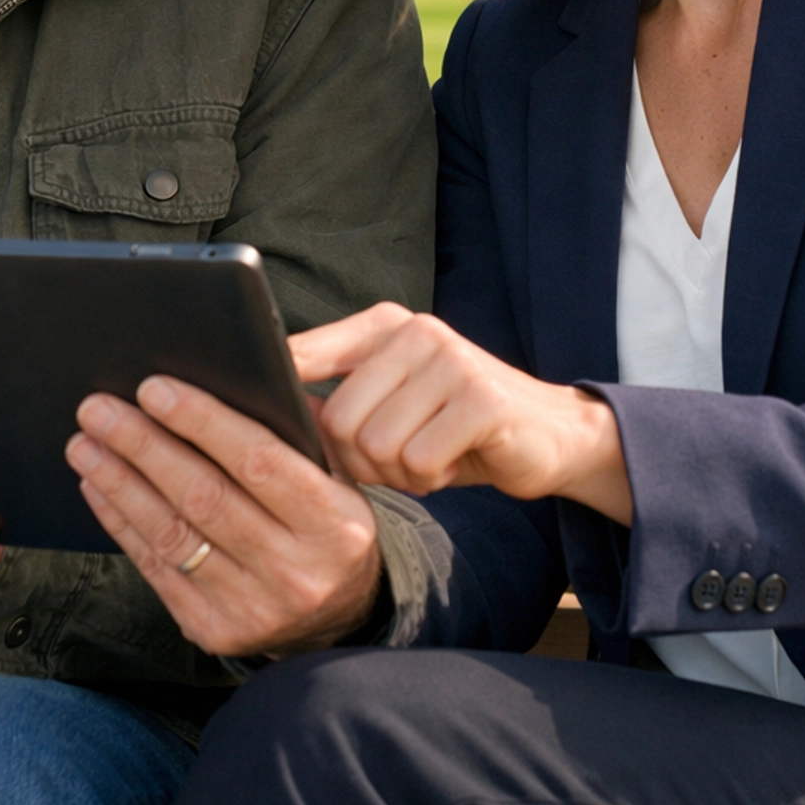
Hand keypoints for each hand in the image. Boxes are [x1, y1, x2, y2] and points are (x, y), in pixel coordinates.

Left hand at [65, 378, 381, 658]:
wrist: (338, 620)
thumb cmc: (327, 529)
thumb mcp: (338, 478)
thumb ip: (296, 433)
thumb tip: (230, 378)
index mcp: (333, 521)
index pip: (259, 461)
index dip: (202, 422)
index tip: (154, 389)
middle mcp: (294, 569)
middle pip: (204, 497)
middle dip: (143, 447)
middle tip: (99, 409)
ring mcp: (253, 607)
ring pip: (172, 535)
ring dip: (120, 484)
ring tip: (85, 445)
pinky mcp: (214, 630)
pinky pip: (157, 569)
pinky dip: (123, 524)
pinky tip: (100, 489)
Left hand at [293, 305, 633, 524]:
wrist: (549, 433)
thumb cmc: (453, 423)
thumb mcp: (392, 398)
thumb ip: (339, 397)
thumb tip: (266, 415)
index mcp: (381, 325)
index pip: (302, 354)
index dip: (276, 395)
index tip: (255, 420)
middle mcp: (415, 330)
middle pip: (338, 420)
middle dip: (359, 461)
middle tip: (395, 460)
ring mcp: (451, 360)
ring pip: (377, 445)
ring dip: (398, 472)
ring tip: (427, 456)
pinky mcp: (481, 398)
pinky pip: (419, 460)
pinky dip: (429, 478)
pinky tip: (451, 462)